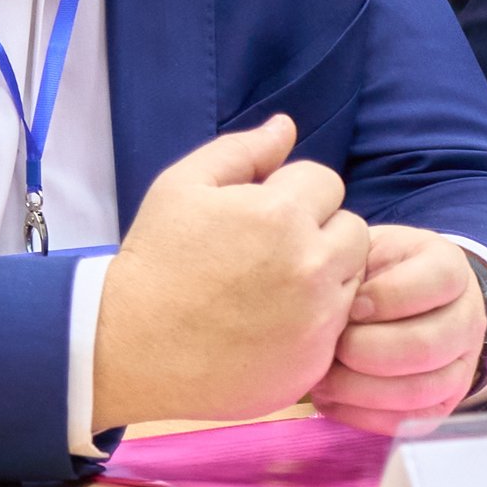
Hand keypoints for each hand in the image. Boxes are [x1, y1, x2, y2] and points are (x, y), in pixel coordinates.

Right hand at [91, 115, 367, 429]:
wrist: (132, 351)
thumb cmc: (155, 262)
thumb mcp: (181, 187)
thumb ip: (242, 151)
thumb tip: (287, 127)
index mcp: (281, 214)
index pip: (326, 182)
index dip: (293, 193)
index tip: (261, 216)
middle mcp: (311, 264)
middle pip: (351, 228)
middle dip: (319, 230)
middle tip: (272, 252)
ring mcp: (318, 318)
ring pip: (353, 276)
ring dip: (326, 273)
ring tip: (276, 287)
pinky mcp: (316, 359)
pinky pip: (340, 325)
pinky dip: (317, 319)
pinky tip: (274, 324)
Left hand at [308, 223, 486, 434]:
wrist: (392, 300)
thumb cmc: (370, 274)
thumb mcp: (366, 250)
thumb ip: (354, 267)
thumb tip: (329, 306)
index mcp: (451, 269)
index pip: (437, 281)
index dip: (388, 296)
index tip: (350, 305)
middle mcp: (468, 318)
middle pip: (427, 345)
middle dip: (367, 351)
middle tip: (332, 347)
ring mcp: (462, 365)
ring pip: (419, 390)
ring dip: (362, 389)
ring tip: (324, 379)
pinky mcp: (444, 403)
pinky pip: (410, 422)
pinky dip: (365, 416)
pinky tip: (334, 400)